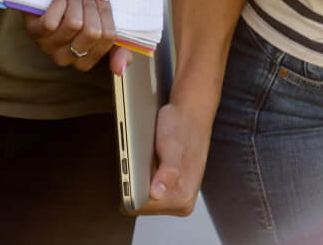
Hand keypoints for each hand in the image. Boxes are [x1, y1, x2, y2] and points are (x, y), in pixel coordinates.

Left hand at [24, 0, 121, 72]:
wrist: (42, 4)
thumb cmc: (75, 17)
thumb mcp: (100, 32)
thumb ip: (118, 50)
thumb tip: (120, 69)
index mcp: (86, 60)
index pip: (108, 37)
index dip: (106, 12)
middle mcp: (67, 58)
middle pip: (92, 31)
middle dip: (92, 5)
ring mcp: (49, 47)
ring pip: (73, 24)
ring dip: (76, 1)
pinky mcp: (35, 33)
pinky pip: (52, 21)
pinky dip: (59, 4)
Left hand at [136, 93, 209, 216]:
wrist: (191, 114)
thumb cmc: (180, 126)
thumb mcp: (171, 145)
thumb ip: (167, 172)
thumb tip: (157, 193)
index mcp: (181, 197)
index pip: (140, 207)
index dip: (131, 188)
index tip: (133, 169)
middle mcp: (182, 202)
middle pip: (141, 205)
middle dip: (137, 184)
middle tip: (144, 160)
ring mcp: (178, 197)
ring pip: (144, 197)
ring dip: (141, 180)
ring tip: (151, 160)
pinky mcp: (174, 190)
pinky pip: (149, 190)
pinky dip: (146, 177)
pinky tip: (153, 162)